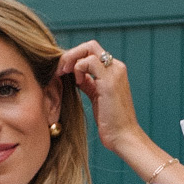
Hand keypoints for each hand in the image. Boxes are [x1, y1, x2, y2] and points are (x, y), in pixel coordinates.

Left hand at [56, 41, 183, 183]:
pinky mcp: (109, 82)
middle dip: (70, 54)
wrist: (124, 137)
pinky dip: (78, 68)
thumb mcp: (96, 97)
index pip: (91, 52)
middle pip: (90, 45)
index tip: (62, 71)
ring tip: (64, 73)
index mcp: (114, 71)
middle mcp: (117, 67)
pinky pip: (89, 62)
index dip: (74, 57)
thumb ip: (88, 84)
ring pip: (89, 48)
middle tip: (59, 69)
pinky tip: (77, 83)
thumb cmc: (110, 122)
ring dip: (71, 59)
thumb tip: (74, 75)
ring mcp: (114, 72)